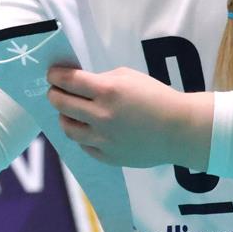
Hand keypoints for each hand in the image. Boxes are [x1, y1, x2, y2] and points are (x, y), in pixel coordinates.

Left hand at [47, 66, 212, 168]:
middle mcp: (102, 115)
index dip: (55, 75)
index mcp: (108, 91)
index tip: (52, 74)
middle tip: (54, 91)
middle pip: (61, 103)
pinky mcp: (108, 157)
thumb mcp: (128, 77)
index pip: (68, 81)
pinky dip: (81, 135)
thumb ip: (100, 79)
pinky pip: (84, 145)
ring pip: (67, 127)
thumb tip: (76, 82)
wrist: (180, 130)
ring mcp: (104, 139)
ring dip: (64, 116)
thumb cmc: (156, 97)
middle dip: (54, 94)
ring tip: (69, 111)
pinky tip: (87, 128)